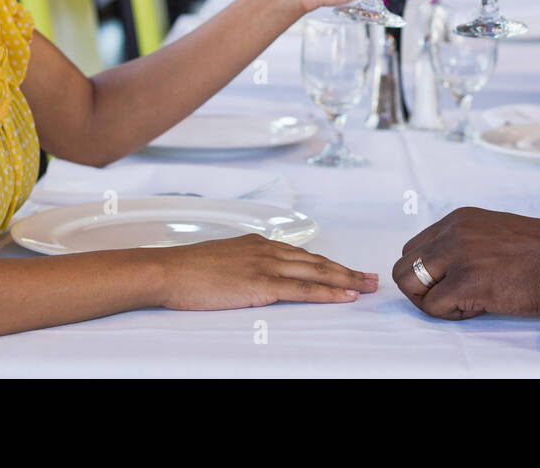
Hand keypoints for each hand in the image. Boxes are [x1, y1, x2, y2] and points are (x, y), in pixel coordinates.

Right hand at [159, 234, 378, 309]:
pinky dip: (329, 292)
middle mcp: (268, 250)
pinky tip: (345, 296)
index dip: (329, 264)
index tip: (348, 269)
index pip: (303, 255)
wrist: (168, 271)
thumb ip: (243, 265)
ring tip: (368, 286)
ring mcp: (266, 266)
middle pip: (318, 261)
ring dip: (347, 280)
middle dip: (348, 270)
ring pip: (317, 272)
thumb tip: (252, 275)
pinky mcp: (261, 284)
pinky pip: (304, 289)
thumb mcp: (221, 260)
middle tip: (372, 277)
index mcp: (259, 244)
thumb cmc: (186, 270)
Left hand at [392, 207, 539, 318]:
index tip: (449, 281)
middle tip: (449, 297)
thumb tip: (444, 270)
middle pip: (404, 266)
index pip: (415, 247)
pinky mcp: (467, 282)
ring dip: (431, 301)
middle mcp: (453, 233)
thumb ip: (464, 243)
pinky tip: (477, 308)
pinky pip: (433, 307)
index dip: (427, 272)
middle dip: (421, 288)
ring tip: (462, 302)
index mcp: (459, 220)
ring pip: (409, 285)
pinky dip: (451, 314)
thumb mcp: (493, 232)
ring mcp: (458, 256)